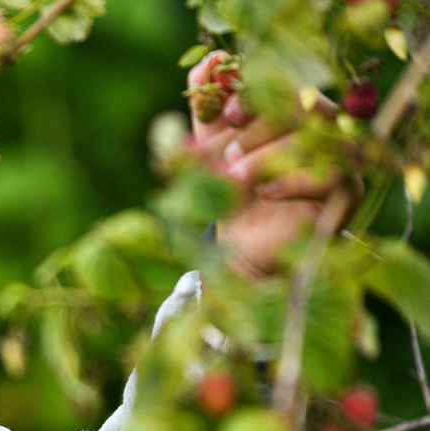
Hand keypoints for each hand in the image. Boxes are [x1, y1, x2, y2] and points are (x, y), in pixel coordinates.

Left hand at [188, 51, 362, 277]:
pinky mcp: (346, 196)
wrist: (240, 246)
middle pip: (306, 108)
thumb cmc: (229, 191)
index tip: (226, 115)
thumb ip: (207, 108)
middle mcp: (324, 129)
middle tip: (227, 154)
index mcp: (295, 111)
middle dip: (260, 128)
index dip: (258, 94)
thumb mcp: (208, 149)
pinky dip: (294, 182)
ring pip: (321, 141)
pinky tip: (263, 193)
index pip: (287, 85)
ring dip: (271, 156)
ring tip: (235, 177)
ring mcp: (341, 160)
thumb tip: (206, 64)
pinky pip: (335, 178)